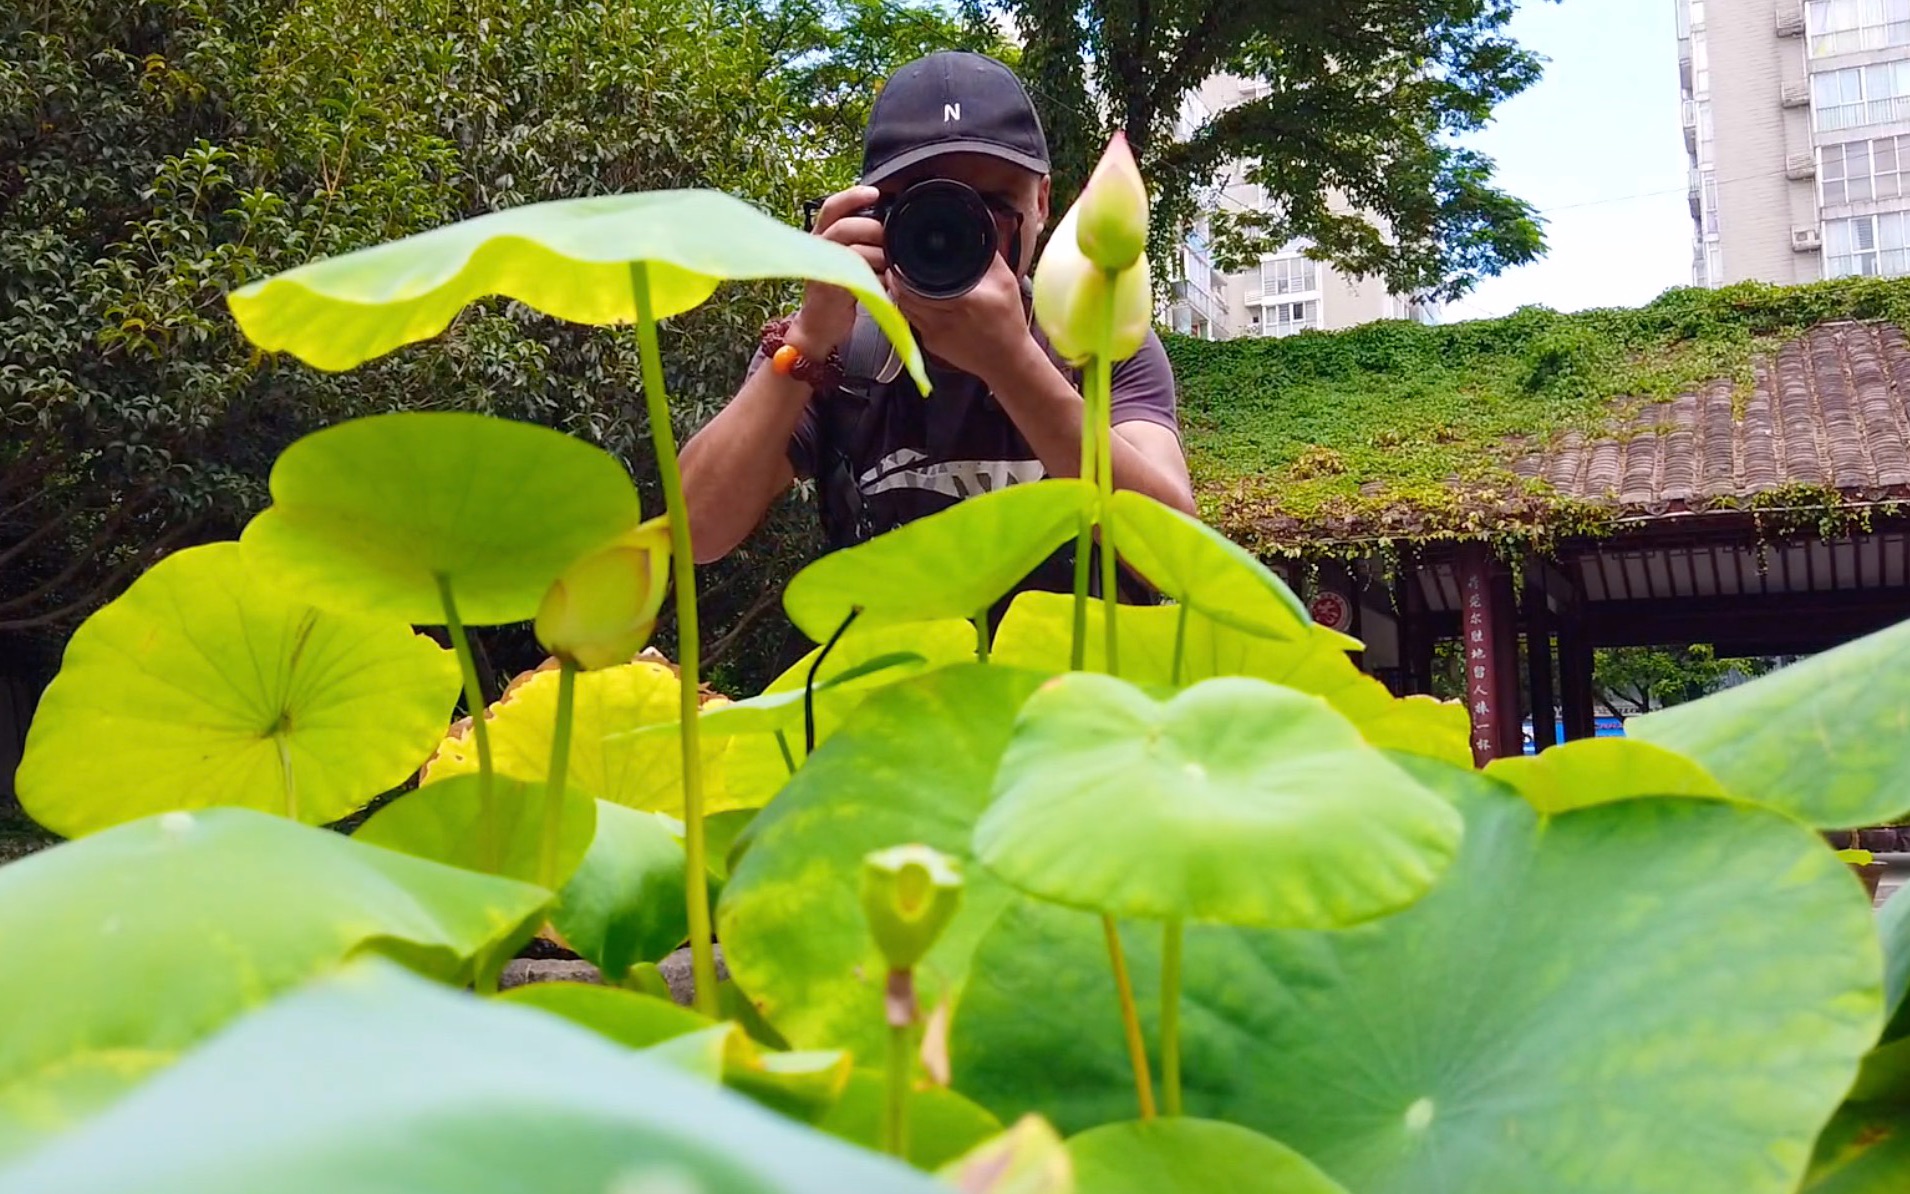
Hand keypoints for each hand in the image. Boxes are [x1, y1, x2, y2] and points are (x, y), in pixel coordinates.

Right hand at [792, 186, 884, 356]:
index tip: (875, 192)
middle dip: (873, 229)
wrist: (818, 326)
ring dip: (878, 255)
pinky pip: (858, 276)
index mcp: (821, 236)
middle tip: (888, 238)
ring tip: (888, 265)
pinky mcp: (833, 291)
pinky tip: (885, 282)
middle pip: (845, 225)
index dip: (852, 196)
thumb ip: (857, 238)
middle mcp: (818, 248)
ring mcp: (824, 269)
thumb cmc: (835, 289)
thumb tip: (886, 221)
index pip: (833, 206)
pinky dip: (877, 277)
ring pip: (853, 250)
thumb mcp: (844, 257)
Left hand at [887, 251, 1037, 386]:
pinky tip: (915, 298)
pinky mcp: (931, 345)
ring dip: (899, 294)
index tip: (901, 257)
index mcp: (962, 301)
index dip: (903, 270)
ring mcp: (935, 334)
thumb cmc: (1009, 322)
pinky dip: (910, 308)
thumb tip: (978, 233)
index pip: (917, 283)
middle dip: (896, 279)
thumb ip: (989, 256)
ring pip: (903, 309)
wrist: (1007, 360)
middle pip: (903, 296)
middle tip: (895, 265)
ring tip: (901, 279)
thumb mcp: (1005, 282)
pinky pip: (912, 321)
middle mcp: (944, 318)